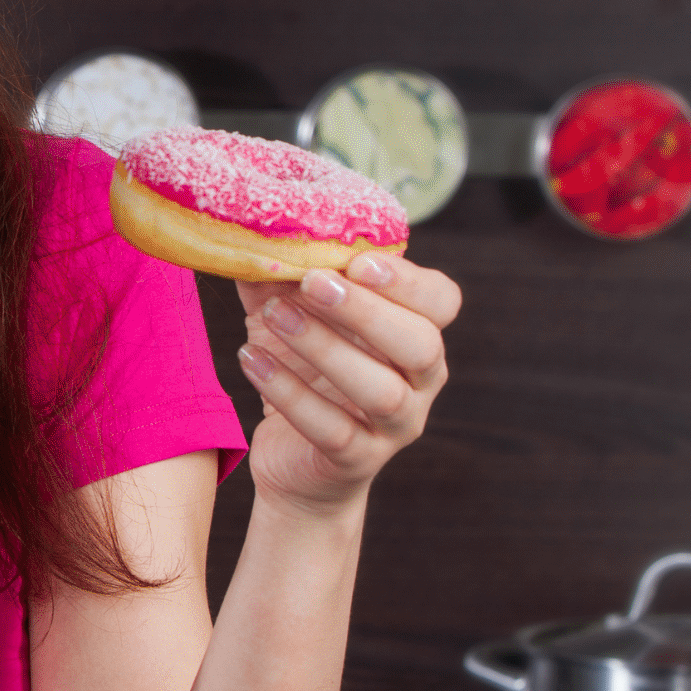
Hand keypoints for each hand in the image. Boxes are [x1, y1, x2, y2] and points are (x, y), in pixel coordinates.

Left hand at [235, 252, 459, 516]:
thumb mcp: (290, 314)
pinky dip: (291, 394)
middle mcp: (420, 381)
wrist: (296, 459)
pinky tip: (253, 360)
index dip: (408, 281)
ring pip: (382, 391)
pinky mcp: (358, 461)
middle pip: (421, 344)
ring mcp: (396, 426)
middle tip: (312, 283)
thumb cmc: (302, 371)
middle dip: (367, 311)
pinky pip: (334, 430)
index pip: (442, 301)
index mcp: (416, 333)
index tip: (358, 261)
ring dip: (326, 348)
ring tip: (275, 316)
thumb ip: (278, 274)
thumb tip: (249, 230)